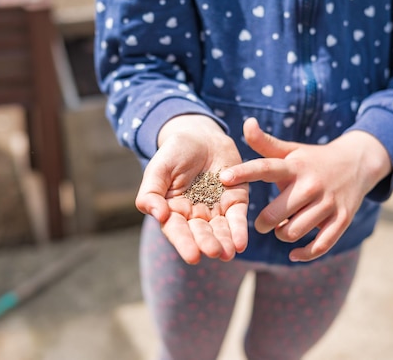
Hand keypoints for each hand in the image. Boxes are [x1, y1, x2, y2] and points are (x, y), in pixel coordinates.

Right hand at [135, 115, 248, 263]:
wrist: (200, 136)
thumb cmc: (174, 153)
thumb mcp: (158, 169)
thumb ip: (151, 192)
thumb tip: (157, 215)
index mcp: (173, 211)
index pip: (178, 231)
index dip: (185, 243)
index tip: (192, 256)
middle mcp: (195, 216)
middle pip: (201, 233)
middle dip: (207, 243)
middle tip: (213, 252)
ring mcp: (216, 210)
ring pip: (220, 230)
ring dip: (225, 242)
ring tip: (228, 253)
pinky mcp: (236, 201)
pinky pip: (237, 218)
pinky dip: (240, 231)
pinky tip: (241, 243)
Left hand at [220, 118, 390, 261]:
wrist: (358, 163)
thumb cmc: (313, 160)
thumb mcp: (291, 150)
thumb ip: (265, 143)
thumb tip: (246, 123)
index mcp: (295, 167)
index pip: (265, 168)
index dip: (244, 172)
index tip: (223, 177)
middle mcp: (311, 184)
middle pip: (276, 213)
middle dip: (263, 223)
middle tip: (262, 223)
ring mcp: (328, 203)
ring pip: (294, 231)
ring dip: (282, 235)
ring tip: (282, 228)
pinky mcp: (342, 219)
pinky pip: (321, 245)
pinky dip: (304, 254)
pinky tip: (294, 253)